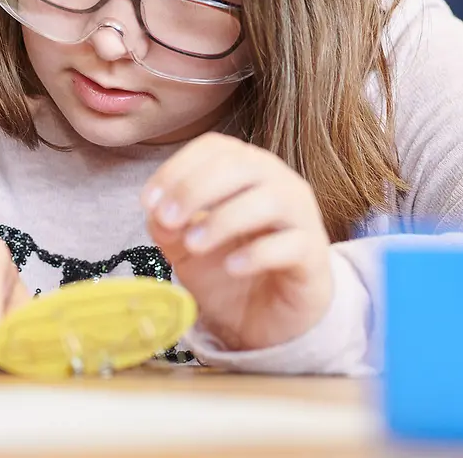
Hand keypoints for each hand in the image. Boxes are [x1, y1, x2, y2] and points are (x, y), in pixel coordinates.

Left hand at [141, 132, 332, 351]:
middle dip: (195, 189)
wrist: (268, 315)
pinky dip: (257, 253)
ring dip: (223, 219)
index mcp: (245, 168)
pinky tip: (232, 267)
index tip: (148, 202)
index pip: (214, 147)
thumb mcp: (185, 244)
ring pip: (270, 199)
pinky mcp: (313, 255)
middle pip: (240, 165)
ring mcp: (300, 216)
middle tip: (167, 220)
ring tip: (194, 244)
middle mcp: (277, 182)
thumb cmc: (228, 264)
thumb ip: (167, 224)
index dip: (177, 169)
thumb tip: (156, 214)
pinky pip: (291, 244)